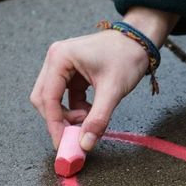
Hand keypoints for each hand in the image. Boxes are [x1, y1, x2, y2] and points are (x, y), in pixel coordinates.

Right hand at [29, 7, 178, 150]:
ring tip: (89, 118)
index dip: (54, 124)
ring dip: (69, 114)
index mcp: (60, 58)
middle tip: (75, 136)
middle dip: (59, 119)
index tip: (62, 143)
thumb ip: (98, 118)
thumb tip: (85, 144)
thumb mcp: (113, 90)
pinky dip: (76, 108)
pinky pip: (66, 97)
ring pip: (54, 99)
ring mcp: (62, 65)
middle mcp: (56, 59)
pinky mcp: (71, 72)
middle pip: (45, 99)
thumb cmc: (127, 56)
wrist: (140, 41)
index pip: (48, 98)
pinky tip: (91, 111)